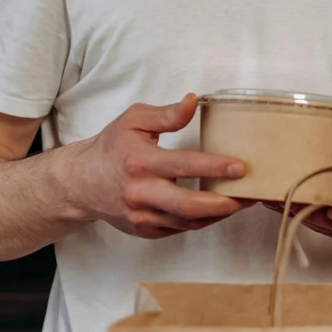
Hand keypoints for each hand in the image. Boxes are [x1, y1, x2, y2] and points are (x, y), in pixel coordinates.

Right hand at [69, 93, 252, 238]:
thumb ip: (166, 114)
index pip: (184, 165)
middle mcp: (140, 193)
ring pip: (187, 222)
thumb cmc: (112, 148)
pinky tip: (218, 210)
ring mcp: (141, 216)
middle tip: (250, 195)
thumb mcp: (134, 121)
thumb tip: (193, 102)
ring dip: (218, 215)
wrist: (81, 183)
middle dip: (224, 203)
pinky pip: (179, 229)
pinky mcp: (144, 230)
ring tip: (242, 202)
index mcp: (140, 162)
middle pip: (189, 205)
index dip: (215, 167)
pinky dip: (201, 221)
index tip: (241, 167)